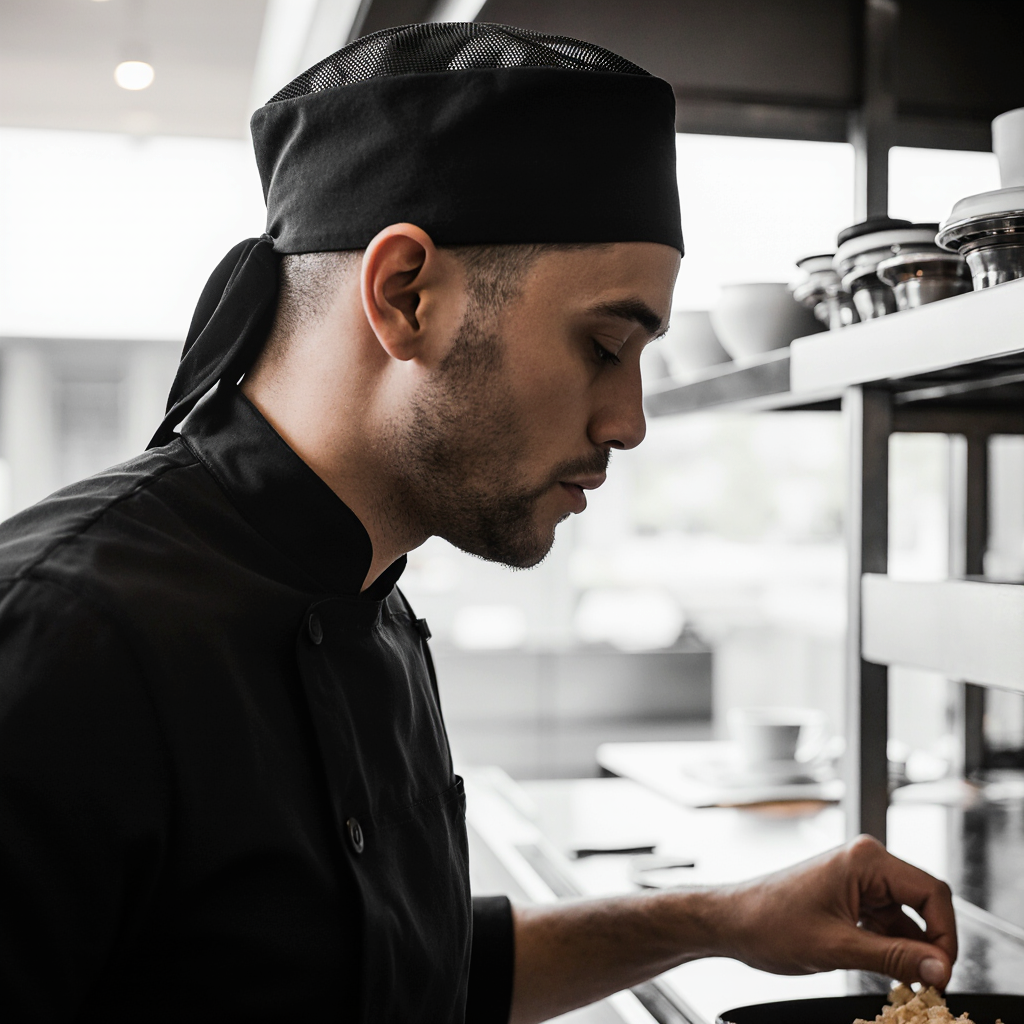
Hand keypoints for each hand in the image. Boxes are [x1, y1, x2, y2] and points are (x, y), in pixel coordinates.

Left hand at [713, 835, 955, 986]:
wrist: (731, 921)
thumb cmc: (769, 923)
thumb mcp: (837, 947)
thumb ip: (894, 958)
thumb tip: (940, 969)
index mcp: (865, 859)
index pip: (931, 893)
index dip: (945, 935)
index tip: (943, 974)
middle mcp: (865, 862)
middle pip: (923, 903)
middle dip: (929, 945)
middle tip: (929, 984)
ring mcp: (857, 878)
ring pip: (906, 917)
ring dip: (910, 949)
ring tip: (905, 982)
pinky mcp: (850, 895)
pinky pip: (886, 921)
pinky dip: (892, 946)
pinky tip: (887, 970)